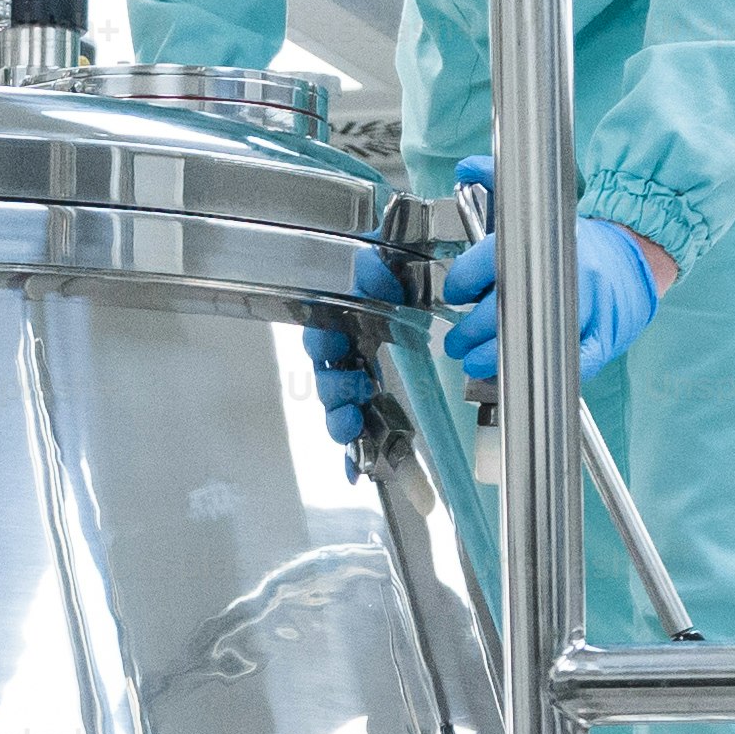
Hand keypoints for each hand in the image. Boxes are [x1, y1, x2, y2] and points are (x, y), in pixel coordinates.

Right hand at [300, 246, 413, 443]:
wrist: (414, 277)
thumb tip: (373, 272)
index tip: (332, 345)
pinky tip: (354, 474)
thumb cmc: (391, 270)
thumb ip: (377, 265)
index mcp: (340, 315)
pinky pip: (359, 431)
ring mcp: (355, 377)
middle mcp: (343, 349)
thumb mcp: (385, 259)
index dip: (322, 341)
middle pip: (325, 375)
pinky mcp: (372, 400)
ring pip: (337, 405)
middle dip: (334, 389)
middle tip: (352, 392)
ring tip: (351, 428)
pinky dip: (352, 455)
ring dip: (340, 420)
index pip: (320, 331)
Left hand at [435, 156, 668, 382]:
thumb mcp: (541, 208)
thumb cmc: (581, 240)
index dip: (461, 282)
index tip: (455, 292)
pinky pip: (570, 362)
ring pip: (531, 339)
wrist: (639, 253)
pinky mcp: (603, 337)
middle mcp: (563, 275)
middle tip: (457, 340)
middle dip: (469, 330)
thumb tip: (467, 165)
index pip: (485, 262)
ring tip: (476, 362)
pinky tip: (518, 372)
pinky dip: (543, 370)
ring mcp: (586, 308)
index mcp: (544, 242)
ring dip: (495, 358)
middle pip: (501, 307)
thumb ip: (499, 186)